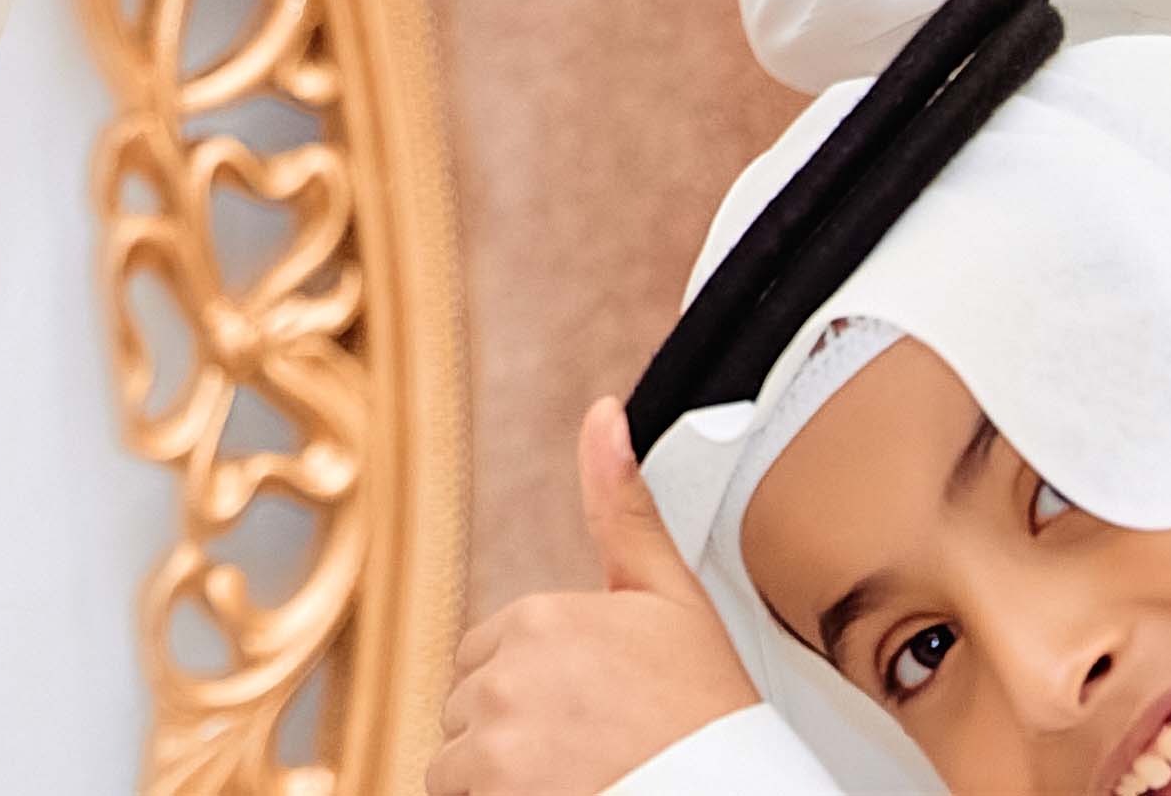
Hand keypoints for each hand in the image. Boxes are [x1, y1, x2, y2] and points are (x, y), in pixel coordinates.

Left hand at [428, 399, 757, 794]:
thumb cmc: (710, 721)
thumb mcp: (673, 602)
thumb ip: (622, 509)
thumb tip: (604, 411)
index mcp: (540, 617)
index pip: (493, 658)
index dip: (541, 694)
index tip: (594, 716)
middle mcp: (506, 669)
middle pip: (472, 707)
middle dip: (515, 732)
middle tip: (590, 754)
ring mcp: (494, 732)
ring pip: (460, 758)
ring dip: (501, 776)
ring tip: (576, 780)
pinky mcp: (491, 785)